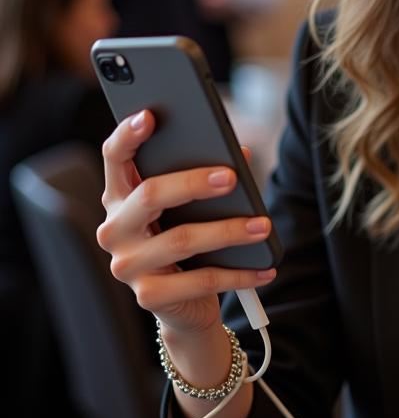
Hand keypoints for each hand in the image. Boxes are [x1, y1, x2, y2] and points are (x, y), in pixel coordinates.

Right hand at [95, 109, 276, 333]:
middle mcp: (115, 229)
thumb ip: (212, 176)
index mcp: (121, 197)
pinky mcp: (148, 296)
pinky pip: (200, 280)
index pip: (114, 158)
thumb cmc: (187, 240)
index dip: (128, 135)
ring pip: (181, 240)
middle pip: (150, 195)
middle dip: (194, 182)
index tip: (150, 115)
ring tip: (262, 226)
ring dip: (228, 231)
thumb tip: (241, 153)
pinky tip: (265, 268)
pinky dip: (238, 274)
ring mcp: (127, 265)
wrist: (184, 302)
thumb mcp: (196, 207)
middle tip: (232, 177)